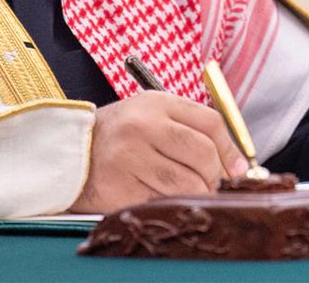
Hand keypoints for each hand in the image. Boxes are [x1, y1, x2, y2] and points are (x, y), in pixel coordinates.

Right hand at [69, 92, 248, 212]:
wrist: (71, 152)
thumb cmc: (119, 135)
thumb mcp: (151, 115)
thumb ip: (189, 129)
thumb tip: (237, 164)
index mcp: (155, 103)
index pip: (210, 122)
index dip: (231, 149)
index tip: (238, 168)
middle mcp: (143, 126)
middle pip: (203, 154)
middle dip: (216, 175)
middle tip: (212, 184)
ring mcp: (130, 157)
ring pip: (188, 183)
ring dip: (198, 194)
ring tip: (191, 192)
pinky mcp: (121, 187)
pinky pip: (164, 202)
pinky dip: (172, 204)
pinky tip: (165, 198)